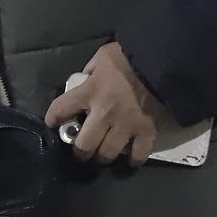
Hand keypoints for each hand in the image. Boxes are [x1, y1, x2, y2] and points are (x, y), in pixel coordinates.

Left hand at [44, 42, 167, 166]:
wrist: (163, 61)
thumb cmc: (130, 57)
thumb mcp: (103, 57)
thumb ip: (92, 70)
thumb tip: (86, 79)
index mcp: (90, 91)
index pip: (62, 108)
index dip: (54, 118)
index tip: (53, 123)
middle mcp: (104, 113)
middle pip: (84, 144)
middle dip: (80, 152)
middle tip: (81, 151)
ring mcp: (126, 125)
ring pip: (108, 153)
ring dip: (103, 156)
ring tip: (103, 154)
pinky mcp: (147, 131)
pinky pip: (138, 154)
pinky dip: (134, 160)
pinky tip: (130, 160)